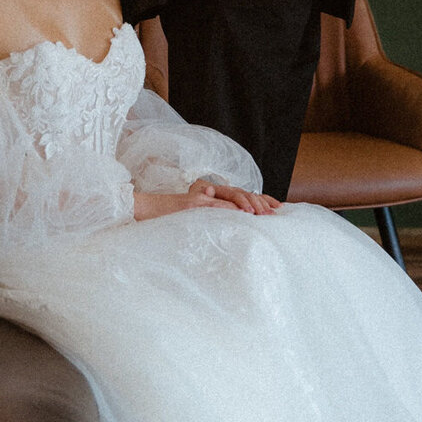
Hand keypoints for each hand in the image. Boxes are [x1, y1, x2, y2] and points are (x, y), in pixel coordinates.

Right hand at [133, 180, 280, 219]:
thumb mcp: (195, 220)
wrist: (145, 211)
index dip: (259, 201)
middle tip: (273, 213)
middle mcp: (209, 196)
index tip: (276, 208)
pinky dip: (226, 208)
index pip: (241, 196)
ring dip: (246, 205)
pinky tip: (238, 213)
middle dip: (258, 203)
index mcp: (213, 199)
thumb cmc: (169, 220)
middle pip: (240, 194)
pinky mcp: (191, 205)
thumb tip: (230, 227)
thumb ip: (212, 218)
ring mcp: (201, 199)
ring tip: (259, 213)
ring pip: (229, 198)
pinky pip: (212, 206)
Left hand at [189, 179, 280, 213]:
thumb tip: (209, 189)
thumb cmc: (195, 200)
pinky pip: (259, 198)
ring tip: (272, 213)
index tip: (249, 211)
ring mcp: (239, 193)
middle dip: (257, 205)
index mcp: (221, 189)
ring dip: (264, 205)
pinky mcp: (244, 199)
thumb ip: (203, 194)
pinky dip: (269, 201)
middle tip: (264, 215)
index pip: (235, 194)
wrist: (195, 196)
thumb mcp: (196, 196)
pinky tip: (278, 206)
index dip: (242, 202)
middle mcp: (232, 190)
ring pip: (255, 196)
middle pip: (248, 195)